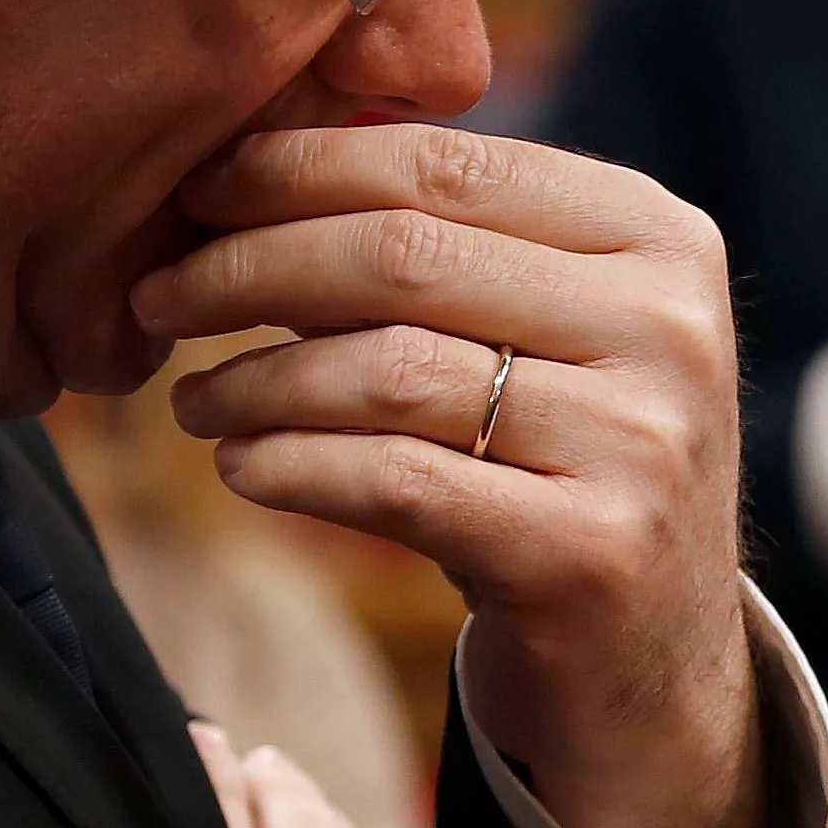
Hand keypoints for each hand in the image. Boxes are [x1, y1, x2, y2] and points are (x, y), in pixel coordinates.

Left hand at [142, 126, 764, 827]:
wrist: (655, 668)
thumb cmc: (564, 472)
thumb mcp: (548, 332)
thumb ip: (449, 241)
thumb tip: (255, 160)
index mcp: (659, 239)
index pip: (446, 165)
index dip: (299, 169)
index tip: (200, 191)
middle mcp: (667, 329)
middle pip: (404, 255)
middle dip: (250, 266)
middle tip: (160, 294)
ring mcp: (640, 444)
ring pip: (385, 371)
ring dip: (253, 380)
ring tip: (194, 398)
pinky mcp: (590, 555)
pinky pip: (390, 482)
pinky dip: (290, 466)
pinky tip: (241, 466)